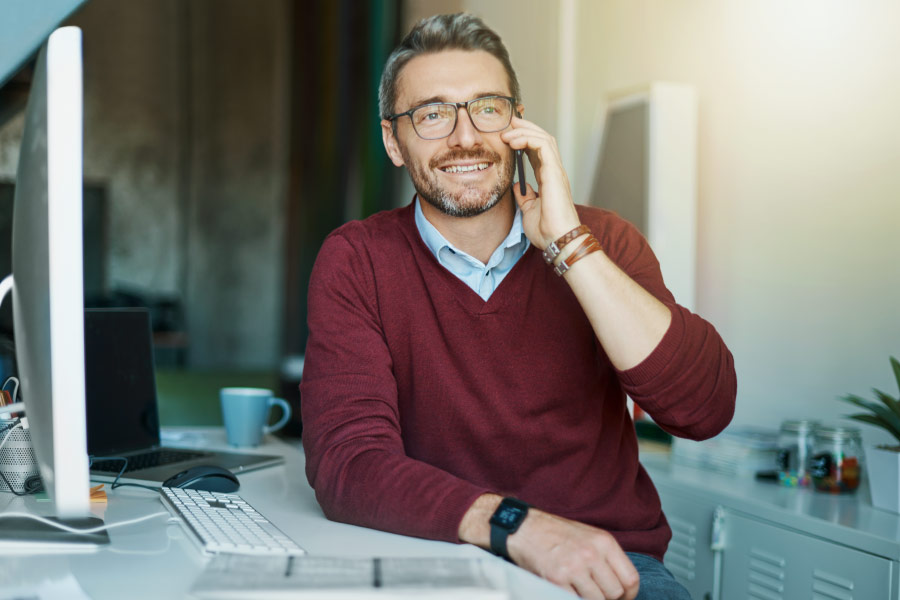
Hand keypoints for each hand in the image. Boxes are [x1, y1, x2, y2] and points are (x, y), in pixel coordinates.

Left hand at [501, 117, 581, 249]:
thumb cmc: (547, 230)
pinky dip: (528, 138)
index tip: (507, 135)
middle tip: (508, 123)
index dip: (524, 140)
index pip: (538, 151)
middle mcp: (554, 171)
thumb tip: (517, 186)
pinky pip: (543, 145)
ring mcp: (556, 170)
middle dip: (525, 128)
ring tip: (508, 131)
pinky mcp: (555, 172)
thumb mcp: (529, 210)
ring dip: (525, 130)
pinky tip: (514, 140)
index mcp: (549, 179)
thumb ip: (525, 197)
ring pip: (544, 138)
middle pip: (542, 139)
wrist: (557, 240)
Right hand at [508, 509, 639, 599]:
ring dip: (589, 599)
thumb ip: (606, 559)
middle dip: (607, 598)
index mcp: (604, 542)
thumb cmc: (556, 533)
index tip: (621, 598)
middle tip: (595, 593)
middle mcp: (591, 554)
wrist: (524, 527)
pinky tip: (568, 590)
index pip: (630, 579)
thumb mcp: (589, 536)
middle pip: (615, 593)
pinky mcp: (556, 579)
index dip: (629, 595)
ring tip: (579, 591)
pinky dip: (573, 598)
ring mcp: (574, 567)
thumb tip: (621, 587)